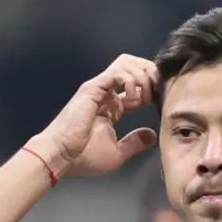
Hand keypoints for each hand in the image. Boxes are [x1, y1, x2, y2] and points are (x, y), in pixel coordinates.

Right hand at [28, 54, 158, 178]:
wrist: (61, 157)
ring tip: (145, 95)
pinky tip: (134, 97)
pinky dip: (131, 80)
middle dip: (150, 74)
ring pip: (126, 64)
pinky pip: (117, 72)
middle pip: (133, 66)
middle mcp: (106, 94)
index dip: (152, 90)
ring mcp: (99, 88)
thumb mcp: (118, 153)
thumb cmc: (84, 157)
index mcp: (112, 107)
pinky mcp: (93, 88)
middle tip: (156, 92)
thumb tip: (151, 135)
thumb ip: (135, 142)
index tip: (160, 103)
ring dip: (142, 75)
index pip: (137, 86)